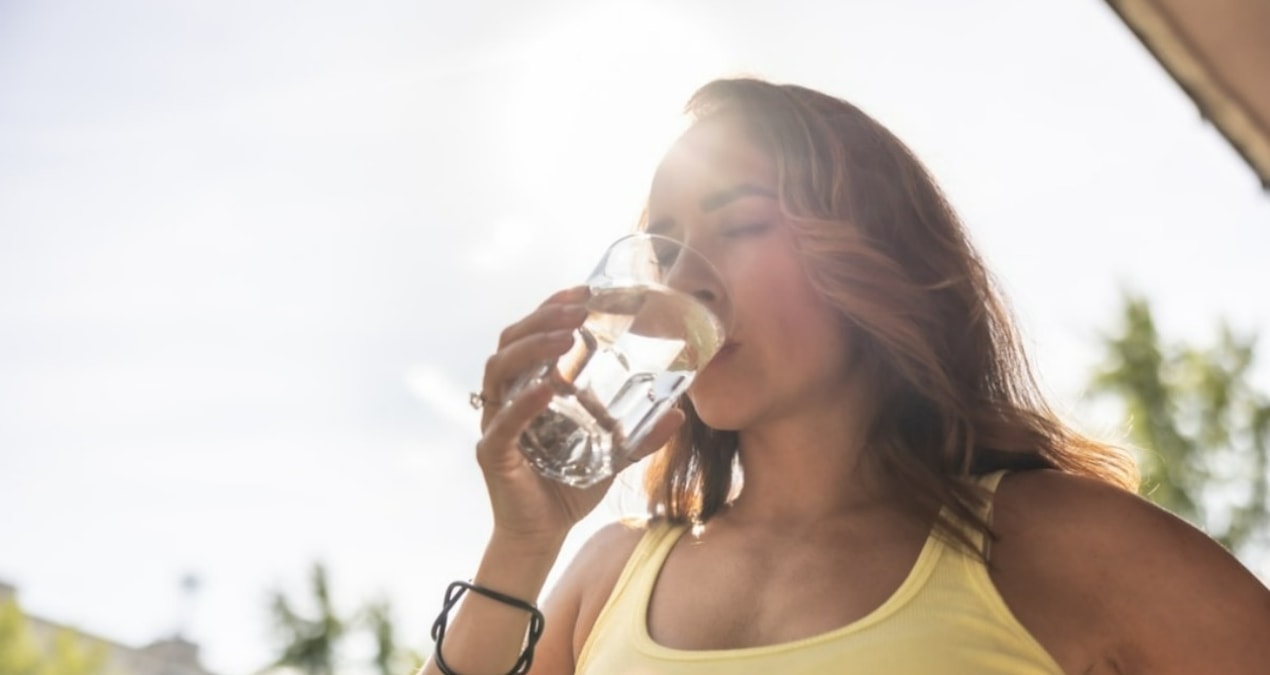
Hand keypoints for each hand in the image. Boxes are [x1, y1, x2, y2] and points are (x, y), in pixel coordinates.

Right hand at [475, 286, 684, 545]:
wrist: (543, 535)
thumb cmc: (568, 488)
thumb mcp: (613, 455)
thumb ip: (640, 434)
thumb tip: (679, 413)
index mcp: (529, 387)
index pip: (532, 334)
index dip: (552, 307)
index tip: (584, 289)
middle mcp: (507, 397)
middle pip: (511, 341)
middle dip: (542, 317)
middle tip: (578, 307)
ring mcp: (495, 422)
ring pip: (500, 369)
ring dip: (532, 347)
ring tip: (564, 335)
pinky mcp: (493, 452)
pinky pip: (503, 420)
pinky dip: (525, 402)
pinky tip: (549, 387)